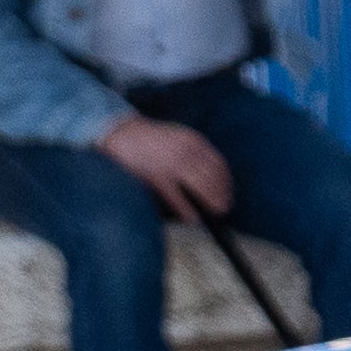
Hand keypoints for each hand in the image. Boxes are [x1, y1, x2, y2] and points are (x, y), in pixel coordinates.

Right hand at [99, 114, 234, 218]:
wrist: (120, 131)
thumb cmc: (150, 139)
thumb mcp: (178, 137)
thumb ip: (193, 151)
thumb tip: (210, 173)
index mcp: (193, 141)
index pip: (218, 164)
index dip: (226, 181)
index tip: (229, 192)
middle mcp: (186, 152)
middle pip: (213, 177)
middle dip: (222, 194)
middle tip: (225, 207)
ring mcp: (172, 164)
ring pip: (200, 186)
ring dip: (211, 201)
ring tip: (215, 213)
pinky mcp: (156, 176)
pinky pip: (176, 196)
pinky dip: (187, 210)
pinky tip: (192, 219)